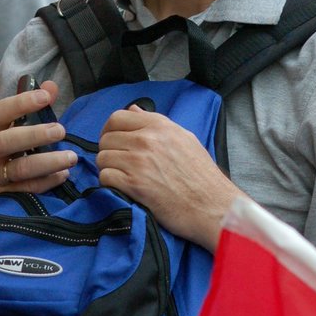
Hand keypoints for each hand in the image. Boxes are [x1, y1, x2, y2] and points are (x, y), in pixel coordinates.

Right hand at [0, 80, 75, 236]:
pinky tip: (62, 175)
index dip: (22, 102)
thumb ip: (23, 109)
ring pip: (20, 169)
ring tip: (71, 157)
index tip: (46, 96)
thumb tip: (50, 86)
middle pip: (6, 142)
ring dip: (48, 162)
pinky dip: (46, 182)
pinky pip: (27, 189)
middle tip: (61, 131)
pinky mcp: (1, 198)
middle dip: (36, 135)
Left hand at [96, 105, 243, 250]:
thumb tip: (134, 109)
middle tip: (119, 164)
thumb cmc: (201, 175)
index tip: (114, 142)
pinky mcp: (134, 184)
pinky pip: (105, 177)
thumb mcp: (184, 139)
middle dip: (109, 152)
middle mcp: (147, 140)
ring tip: (123, 178)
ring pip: (102, 158)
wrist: (212, 205)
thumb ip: (156, 124)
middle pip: (106, 139)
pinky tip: (124, 188)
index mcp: (159, 125)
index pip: (117, 118)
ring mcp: (139, 162)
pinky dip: (110, 184)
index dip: (110, 130)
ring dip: (109, 169)